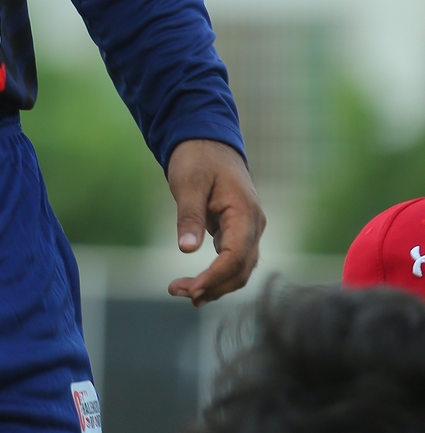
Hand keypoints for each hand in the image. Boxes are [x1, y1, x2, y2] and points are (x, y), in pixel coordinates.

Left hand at [165, 138, 264, 305]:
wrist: (207, 140)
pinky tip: (197, 284)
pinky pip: (232, 260)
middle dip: (212, 286)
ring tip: (182, 292)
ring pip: (238, 269)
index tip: (193, 288)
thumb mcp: (189, 182)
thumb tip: (186, 249)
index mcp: (245, 212)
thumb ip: (190, 215)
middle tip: (179, 292)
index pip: (236, 256)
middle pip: (240, 269)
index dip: (215, 276)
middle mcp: (253, 225)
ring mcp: (248, 229)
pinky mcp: (237, 231)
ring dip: (214, 285)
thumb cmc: (198, 158)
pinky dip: (216, 274)